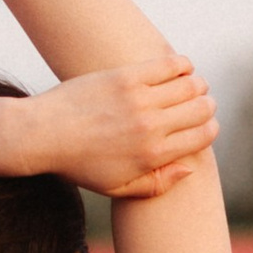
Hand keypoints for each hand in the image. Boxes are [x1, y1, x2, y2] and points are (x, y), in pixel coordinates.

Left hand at [31, 59, 219, 200]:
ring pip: (191, 84)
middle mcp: (151, 127)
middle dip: (206, 106)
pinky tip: (179, 68)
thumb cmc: (79, 164)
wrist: (42, 135)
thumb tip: (190, 168)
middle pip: (202, 109)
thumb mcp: (118, 188)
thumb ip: (158, 184)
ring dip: (196, 84)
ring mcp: (139, 99)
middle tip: (197, 105)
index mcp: (153, 155)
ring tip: (188, 87)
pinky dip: (182, 64)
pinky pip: (169, 64)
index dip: (209, 128)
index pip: (204, 136)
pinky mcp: (126, 76)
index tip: (201, 125)